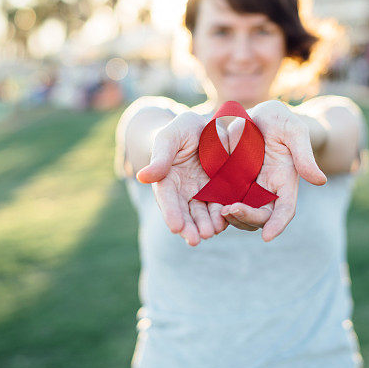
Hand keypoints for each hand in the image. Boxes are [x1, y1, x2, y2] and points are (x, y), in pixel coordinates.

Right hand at [136, 112, 228, 245]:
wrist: (204, 128)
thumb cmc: (181, 130)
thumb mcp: (170, 137)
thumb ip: (160, 156)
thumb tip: (142, 176)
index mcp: (166, 179)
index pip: (167, 198)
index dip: (171, 213)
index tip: (174, 227)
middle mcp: (183, 191)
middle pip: (184, 212)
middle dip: (189, 227)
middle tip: (194, 240)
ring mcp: (201, 192)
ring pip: (203, 212)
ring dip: (206, 225)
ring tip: (211, 233)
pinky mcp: (219, 190)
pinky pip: (221, 204)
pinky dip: (222, 214)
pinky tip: (226, 221)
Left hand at [220, 100, 326, 240]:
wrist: (257, 115)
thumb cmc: (281, 121)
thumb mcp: (294, 132)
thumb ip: (304, 155)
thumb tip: (320, 181)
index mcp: (285, 183)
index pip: (285, 210)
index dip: (277, 224)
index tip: (268, 236)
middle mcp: (267, 191)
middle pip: (260, 217)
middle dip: (247, 218)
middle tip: (231, 210)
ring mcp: (248, 189)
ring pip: (241, 214)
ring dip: (232, 217)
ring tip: (220, 211)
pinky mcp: (230, 183)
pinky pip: (224, 201)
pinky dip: (218, 208)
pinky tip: (209, 207)